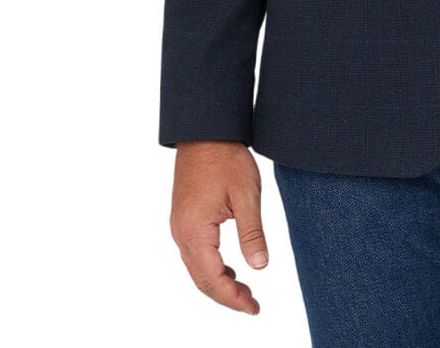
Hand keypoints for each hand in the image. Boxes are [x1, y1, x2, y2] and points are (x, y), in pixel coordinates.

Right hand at [169, 140, 268, 313]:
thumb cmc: (226, 158)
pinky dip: (211, 267)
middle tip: (253, 305)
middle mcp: (182, 233)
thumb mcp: (246, 195)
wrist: (206, 130)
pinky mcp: (184, 218)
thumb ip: (252, 234)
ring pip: (196, 268)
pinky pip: (195, 253)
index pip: (212, 279)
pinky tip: (230, 268)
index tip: (254, 308)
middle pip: (201, 279)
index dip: (233, 299)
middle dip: (226, 296)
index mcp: (195, 231)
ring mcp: (180, 226)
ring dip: (219, 283)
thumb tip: (260, 268)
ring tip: (245, 291)